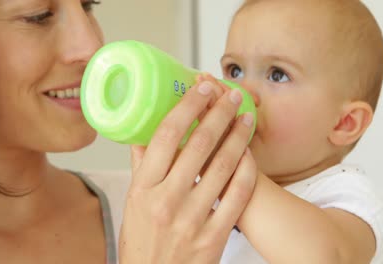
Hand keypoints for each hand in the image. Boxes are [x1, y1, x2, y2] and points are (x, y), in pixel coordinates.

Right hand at [119, 80, 256, 263]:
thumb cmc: (142, 243)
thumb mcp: (132, 205)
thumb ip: (141, 168)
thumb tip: (144, 133)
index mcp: (142, 189)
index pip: (166, 135)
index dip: (187, 106)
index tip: (202, 88)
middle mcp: (166, 201)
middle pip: (199, 144)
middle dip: (220, 113)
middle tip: (233, 95)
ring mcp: (192, 220)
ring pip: (223, 166)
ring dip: (238, 137)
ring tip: (246, 118)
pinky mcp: (214, 237)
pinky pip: (237, 196)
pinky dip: (246, 171)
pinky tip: (250, 154)